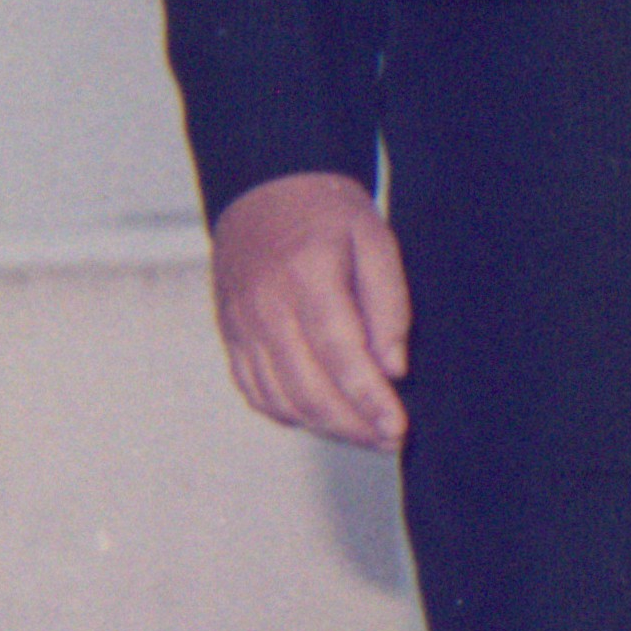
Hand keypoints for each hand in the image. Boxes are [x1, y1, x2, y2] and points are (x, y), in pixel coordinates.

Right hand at [210, 171, 410, 448]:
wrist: (266, 190)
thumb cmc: (329, 215)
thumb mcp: (376, 241)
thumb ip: (388, 305)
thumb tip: (394, 368)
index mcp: (306, 279)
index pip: (341, 355)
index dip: (370, 399)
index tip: (400, 429)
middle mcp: (265, 308)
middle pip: (307, 387)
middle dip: (353, 425)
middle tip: (391, 440)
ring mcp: (241, 325)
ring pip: (279, 397)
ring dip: (324, 426)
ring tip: (365, 435)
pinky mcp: (230, 335)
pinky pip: (253, 389)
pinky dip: (287, 413)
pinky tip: (321, 418)